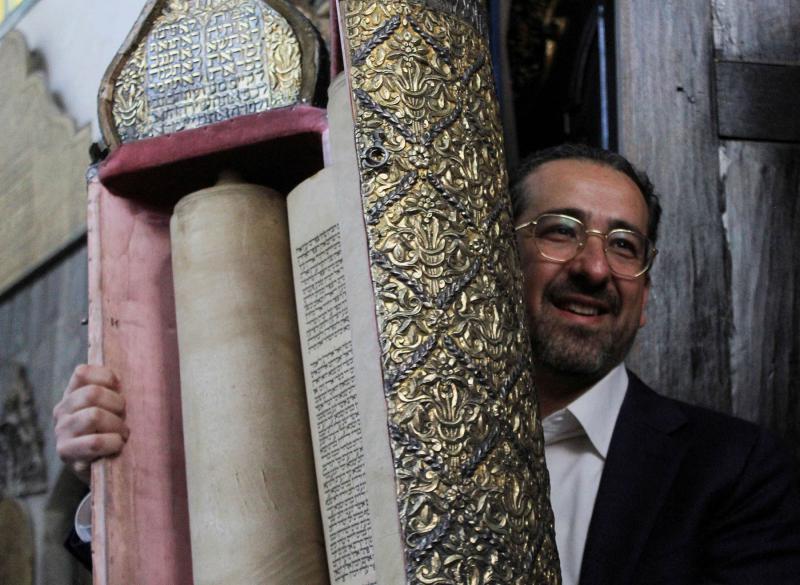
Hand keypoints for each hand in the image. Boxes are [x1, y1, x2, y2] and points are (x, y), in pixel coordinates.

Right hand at [53, 364, 128, 483]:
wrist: (107, 468)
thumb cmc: (116, 429)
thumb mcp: (115, 406)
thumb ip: (117, 390)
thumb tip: (138, 373)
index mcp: (72, 394)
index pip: (82, 373)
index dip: (106, 377)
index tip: (121, 389)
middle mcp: (62, 411)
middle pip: (92, 393)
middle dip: (116, 404)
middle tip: (125, 416)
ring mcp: (62, 433)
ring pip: (94, 416)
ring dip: (116, 425)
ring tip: (122, 434)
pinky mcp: (67, 454)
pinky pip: (95, 442)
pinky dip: (112, 442)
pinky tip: (117, 446)